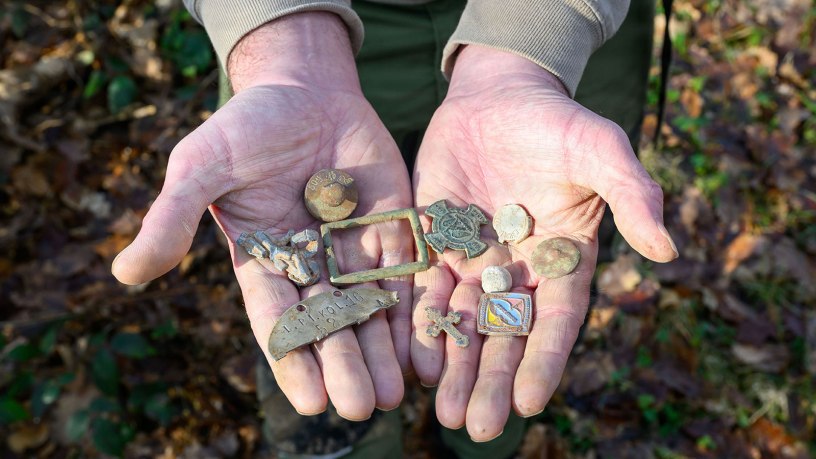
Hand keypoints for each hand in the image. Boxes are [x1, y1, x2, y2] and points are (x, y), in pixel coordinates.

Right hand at [112, 13, 413, 419]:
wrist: (305, 89)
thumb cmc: (246, 126)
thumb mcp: (202, 166)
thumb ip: (172, 218)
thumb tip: (123, 275)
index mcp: (264, 261)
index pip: (278, 320)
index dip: (293, 359)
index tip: (310, 400)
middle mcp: (311, 266)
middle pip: (330, 324)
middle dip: (344, 366)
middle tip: (361, 406)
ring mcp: (354, 250)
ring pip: (370, 309)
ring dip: (383, 352)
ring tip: (395, 394)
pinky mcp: (392, 230)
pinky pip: (405, 274)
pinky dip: (414, 309)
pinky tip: (426, 345)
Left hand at [411, 45, 677, 439]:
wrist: (498, 94)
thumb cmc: (558, 121)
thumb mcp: (601, 149)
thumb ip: (633, 195)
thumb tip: (666, 251)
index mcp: (562, 258)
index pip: (555, 320)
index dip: (543, 361)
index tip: (530, 403)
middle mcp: (518, 268)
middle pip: (504, 334)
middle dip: (490, 380)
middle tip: (476, 427)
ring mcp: (473, 258)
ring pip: (462, 321)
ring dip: (452, 366)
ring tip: (442, 412)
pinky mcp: (435, 241)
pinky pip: (423, 288)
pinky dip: (418, 322)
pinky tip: (411, 359)